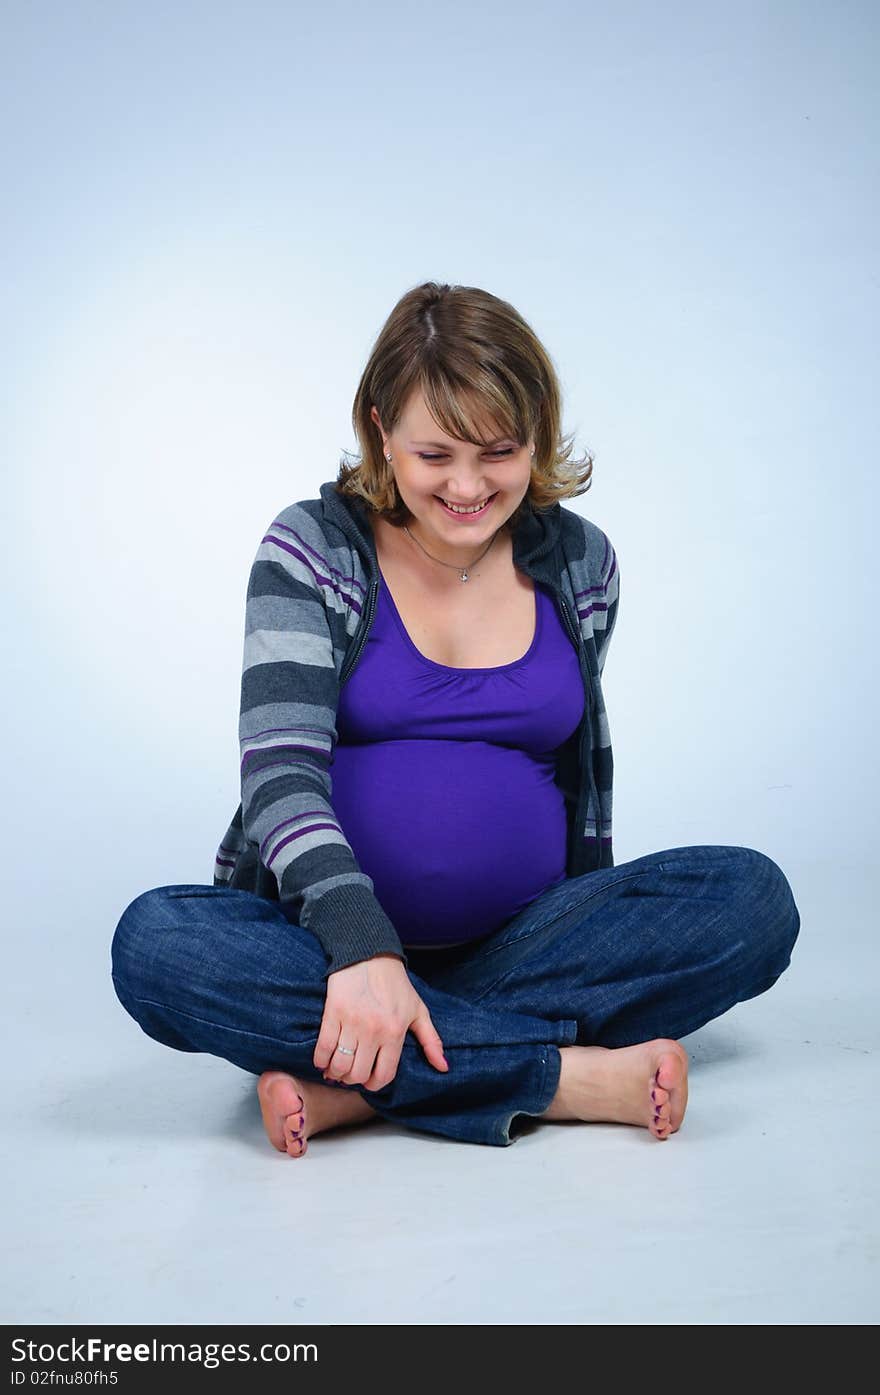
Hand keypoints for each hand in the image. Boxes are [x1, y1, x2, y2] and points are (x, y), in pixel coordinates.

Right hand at [314, 953, 448, 1091]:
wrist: (368, 954)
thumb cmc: (395, 984)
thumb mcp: (418, 1010)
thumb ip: (431, 1041)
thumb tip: (443, 1067)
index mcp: (395, 1032)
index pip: (383, 1075)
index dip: (373, 1084)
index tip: (368, 1081)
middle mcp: (374, 1031)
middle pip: (358, 1074)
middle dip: (353, 1080)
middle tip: (350, 1074)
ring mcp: (352, 1023)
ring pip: (339, 1065)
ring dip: (336, 1073)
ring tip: (336, 1069)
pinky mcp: (333, 1013)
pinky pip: (323, 1048)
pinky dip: (320, 1060)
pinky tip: (323, 1060)